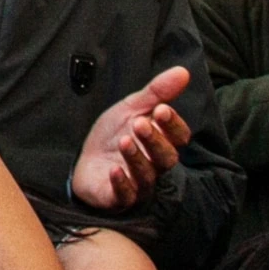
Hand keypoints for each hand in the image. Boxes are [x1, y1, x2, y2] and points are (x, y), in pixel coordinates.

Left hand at [70, 68, 193, 209]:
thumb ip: (156, 92)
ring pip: (147, 176)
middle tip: (139, 124)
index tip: (161, 109)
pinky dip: (122, 183)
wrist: (84, 159)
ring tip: (124, 141)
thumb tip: (184, 71)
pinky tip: (114, 171)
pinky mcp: (118, 198)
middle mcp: (155, 166)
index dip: (173, 125)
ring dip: (137, 158)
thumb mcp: (131, 108)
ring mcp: (138, 184)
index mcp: (162, 142)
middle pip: (167, 158)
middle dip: (155, 140)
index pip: (180, 137)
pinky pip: (125, 195)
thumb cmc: (113, 135)